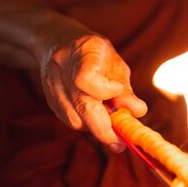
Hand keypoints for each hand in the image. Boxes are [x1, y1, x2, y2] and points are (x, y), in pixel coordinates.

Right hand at [40, 34, 146, 151]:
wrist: (58, 42)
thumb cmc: (94, 54)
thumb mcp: (115, 63)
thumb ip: (125, 89)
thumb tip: (138, 112)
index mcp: (83, 51)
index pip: (86, 78)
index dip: (105, 91)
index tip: (118, 91)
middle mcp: (62, 68)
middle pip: (80, 106)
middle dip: (104, 130)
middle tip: (120, 144)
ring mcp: (51, 85)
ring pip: (74, 119)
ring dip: (95, 128)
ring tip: (110, 125)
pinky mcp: (49, 100)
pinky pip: (70, 120)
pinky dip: (86, 124)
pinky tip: (95, 116)